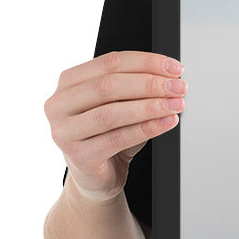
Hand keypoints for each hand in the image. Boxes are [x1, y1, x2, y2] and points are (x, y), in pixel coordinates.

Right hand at [45, 50, 186, 202]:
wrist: (97, 176)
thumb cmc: (108, 135)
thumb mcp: (121, 105)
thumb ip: (137, 88)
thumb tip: (171, 77)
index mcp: (69, 83)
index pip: (110, 62)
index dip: (146, 62)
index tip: (174, 68)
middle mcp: (59, 104)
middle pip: (109, 86)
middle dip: (150, 84)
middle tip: (179, 87)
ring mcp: (64, 132)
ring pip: (112, 113)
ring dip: (150, 107)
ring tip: (177, 104)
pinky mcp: (78, 157)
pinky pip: (117, 139)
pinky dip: (147, 129)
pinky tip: (167, 122)